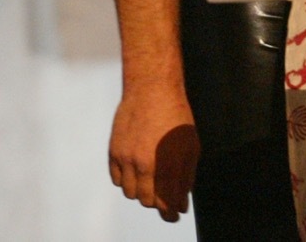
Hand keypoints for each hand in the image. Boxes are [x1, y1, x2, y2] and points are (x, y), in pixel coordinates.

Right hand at [108, 84, 199, 220]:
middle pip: (146, 200)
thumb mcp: (191, 144)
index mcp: (167, 163)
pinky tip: (138, 171)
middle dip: (157, 201)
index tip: (175, 215)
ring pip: (130, 192)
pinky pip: (117, 179)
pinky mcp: (114, 152)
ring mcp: (127, 158)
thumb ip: (186, 174)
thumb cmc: (176, 114)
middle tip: (166, 196)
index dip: (171, 212)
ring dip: (142, 191)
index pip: (166, 201)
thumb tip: (183, 200)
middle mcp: (145, 164)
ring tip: (153, 179)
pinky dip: (127, 181)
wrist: (152, 90)